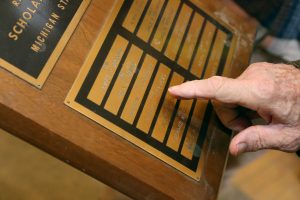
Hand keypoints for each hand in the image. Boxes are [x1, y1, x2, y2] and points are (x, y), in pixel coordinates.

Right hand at [168, 62, 299, 155]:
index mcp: (260, 92)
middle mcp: (255, 75)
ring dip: (237, 108)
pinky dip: (243, 99)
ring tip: (258, 116)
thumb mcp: (287, 136)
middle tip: (248, 126)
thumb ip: (258, 140)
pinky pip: (238, 85)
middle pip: (222, 97)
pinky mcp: (257, 69)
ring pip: (229, 92)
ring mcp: (256, 69)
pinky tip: (259, 105)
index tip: (174, 91)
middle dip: (229, 115)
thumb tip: (233, 148)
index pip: (218, 89)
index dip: (194, 90)